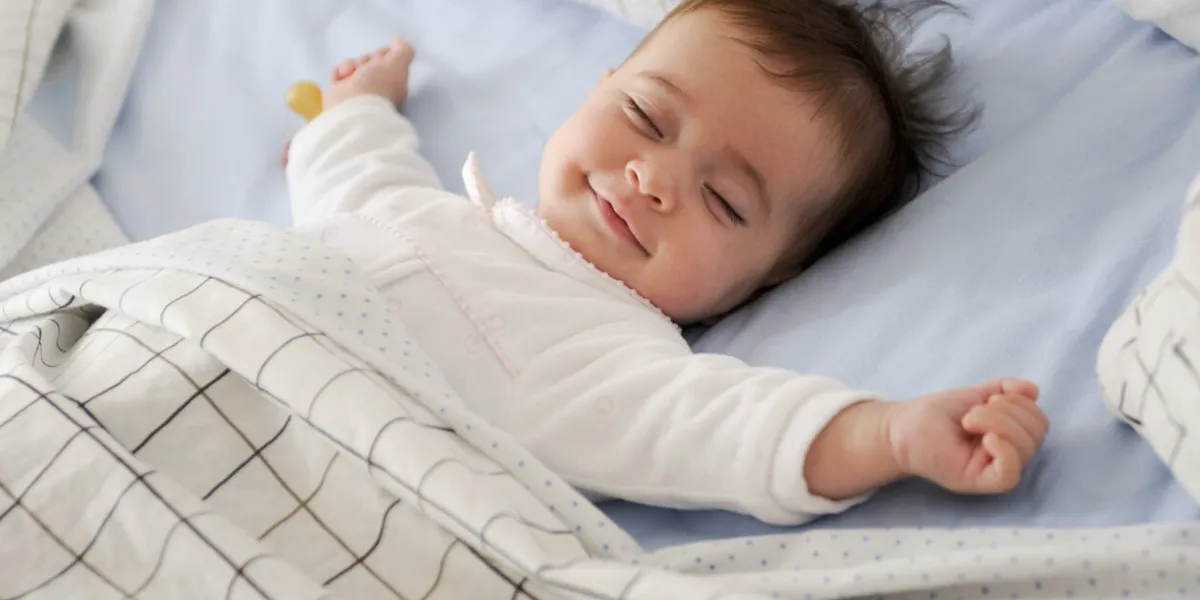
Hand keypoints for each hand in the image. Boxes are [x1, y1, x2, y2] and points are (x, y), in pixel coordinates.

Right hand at [325, 37, 415, 109]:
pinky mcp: (341, 91)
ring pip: (354, 63)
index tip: (382, 60)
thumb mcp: (398, 64)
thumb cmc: (376, 85)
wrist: (350, 107)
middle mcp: (377, 85)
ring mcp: (358, 88)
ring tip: (351, 76)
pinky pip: (339, 71)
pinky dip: (339, 72)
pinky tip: (340, 79)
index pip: (388, 58)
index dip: (383, 54)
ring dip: (351, 65)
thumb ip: (403, 49)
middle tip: (366, 71)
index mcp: (394, 81)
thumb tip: (397, 40)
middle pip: (370, 58)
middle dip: (366, 60)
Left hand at [887, 378, 1048, 493]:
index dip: (1021, 403)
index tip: (988, 398)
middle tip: (973, 412)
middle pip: (1036, 433)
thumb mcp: (975, 394)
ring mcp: (993, 469)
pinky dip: (1005, 451)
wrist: (902, 427)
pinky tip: (986, 438)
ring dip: (999, 423)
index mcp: (1010, 435)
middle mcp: (1007, 454)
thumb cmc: (936, 414)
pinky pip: (1009, 474)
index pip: (1038, 421)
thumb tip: (1033, 390)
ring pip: (1025, 449)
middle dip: (1008, 411)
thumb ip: (1005, 390)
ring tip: (968, 420)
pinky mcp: (979, 481)